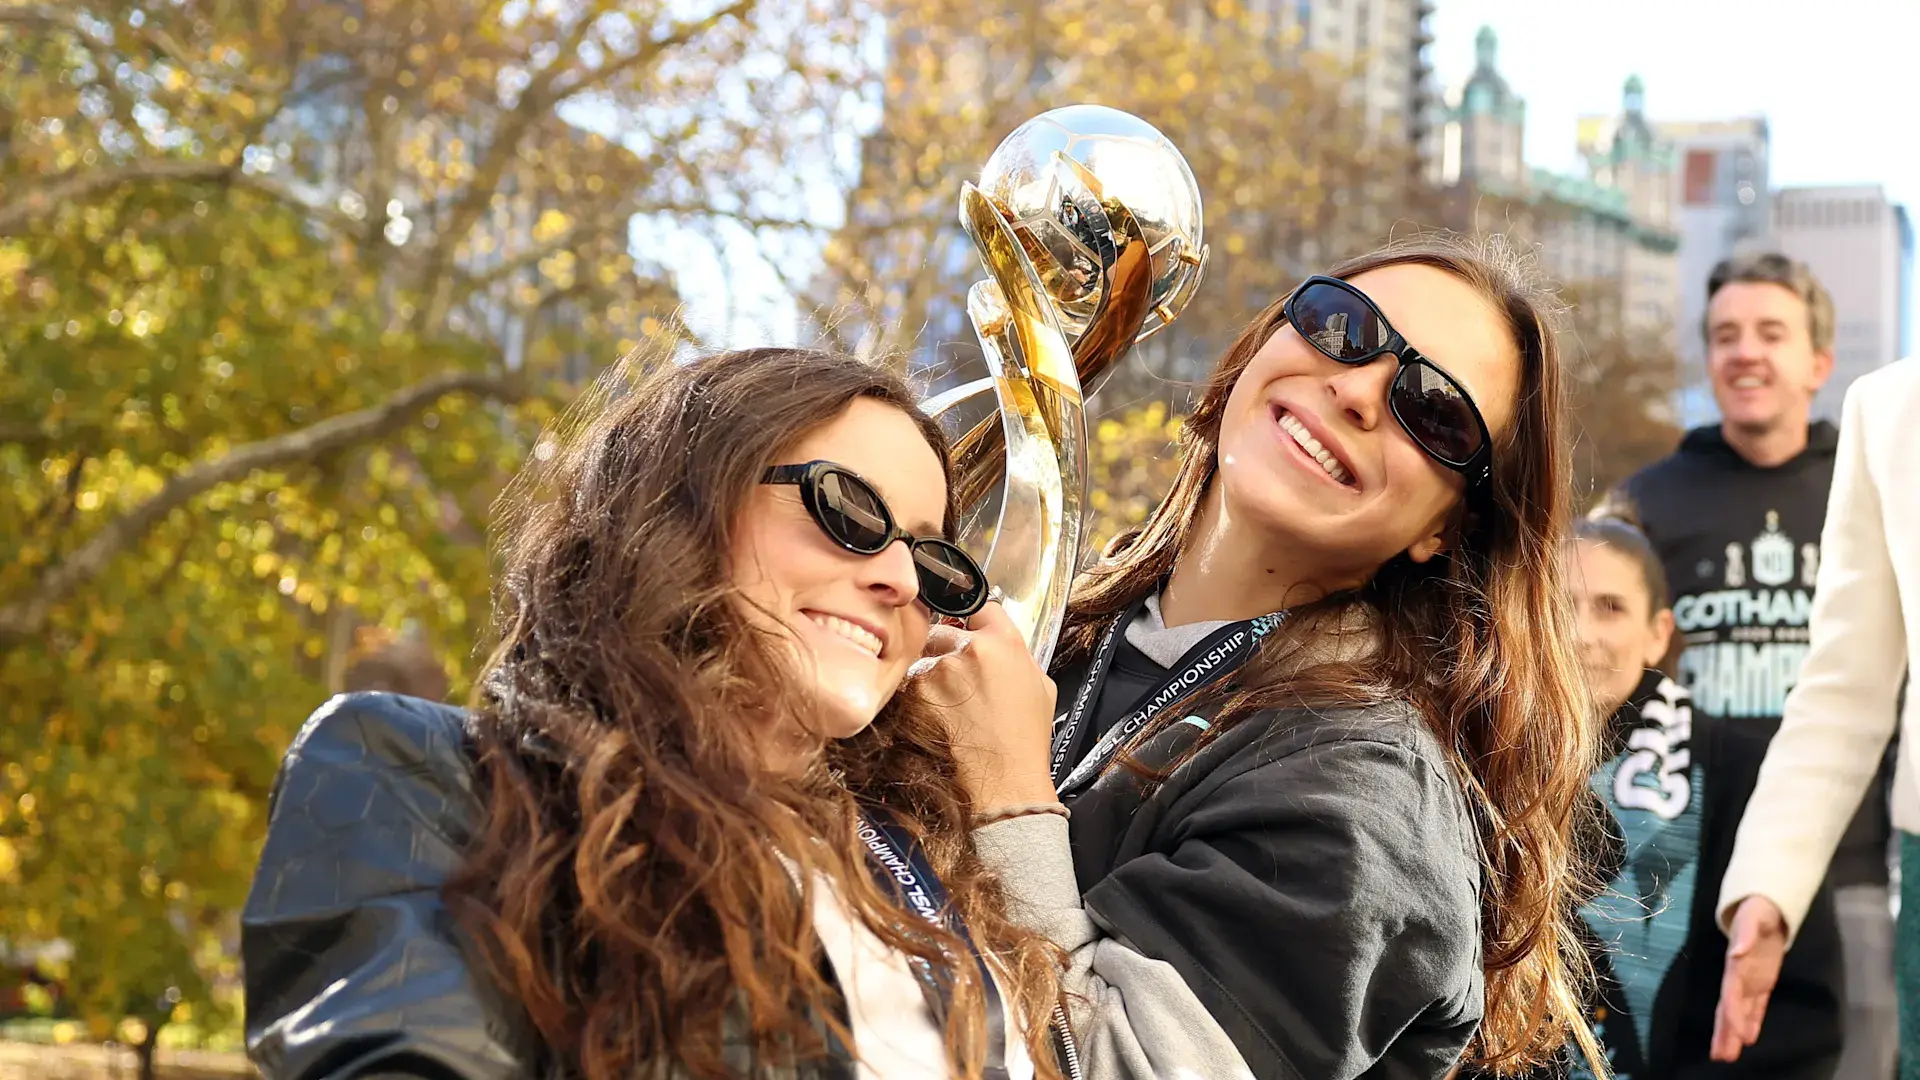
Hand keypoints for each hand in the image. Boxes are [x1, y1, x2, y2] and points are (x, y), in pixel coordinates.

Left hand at [912, 600, 1058, 810]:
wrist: (1003, 780)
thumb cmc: (1024, 739)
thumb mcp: (1041, 686)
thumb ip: (1018, 655)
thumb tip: (1001, 643)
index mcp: (1005, 643)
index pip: (982, 607)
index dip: (975, 620)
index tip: (969, 630)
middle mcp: (969, 650)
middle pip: (944, 630)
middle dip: (946, 649)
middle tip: (956, 679)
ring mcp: (938, 671)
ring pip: (923, 657)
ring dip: (930, 674)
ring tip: (949, 705)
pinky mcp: (915, 693)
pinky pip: (910, 683)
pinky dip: (918, 695)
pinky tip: (937, 717)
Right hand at [1710, 895, 1788, 1061]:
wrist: (1765, 906)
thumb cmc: (1757, 909)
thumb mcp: (1754, 915)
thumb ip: (1747, 933)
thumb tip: (1738, 952)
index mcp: (1736, 962)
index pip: (1732, 991)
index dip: (1733, 1012)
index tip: (1736, 1031)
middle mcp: (1739, 975)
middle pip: (1730, 1007)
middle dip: (1726, 1031)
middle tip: (1722, 1055)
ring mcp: (1750, 980)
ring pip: (1740, 1011)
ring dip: (1733, 1032)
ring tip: (1727, 1055)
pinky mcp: (1762, 982)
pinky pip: (1756, 1006)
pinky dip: (1752, 1021)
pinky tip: (1748, 1039)